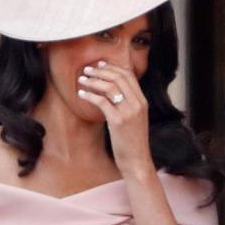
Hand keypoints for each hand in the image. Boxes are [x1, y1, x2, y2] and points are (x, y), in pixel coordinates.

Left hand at [77, 61, 152, 176]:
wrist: (137, 160)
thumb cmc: (132, 141)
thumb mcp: (135, 119)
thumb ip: (128, 104)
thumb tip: (111, 91)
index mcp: (143, 101)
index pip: (129, 75)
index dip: (113, 67)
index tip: (100, 64)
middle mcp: (137, 104)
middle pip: (118, 78)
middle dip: (101, 71)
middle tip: (87, 69)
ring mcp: (128, 112)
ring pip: (110, 87)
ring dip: (93, 81)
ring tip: (81, 80)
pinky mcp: (118, 121)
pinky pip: (102, 102)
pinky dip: (90, 95)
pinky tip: (81, 94)